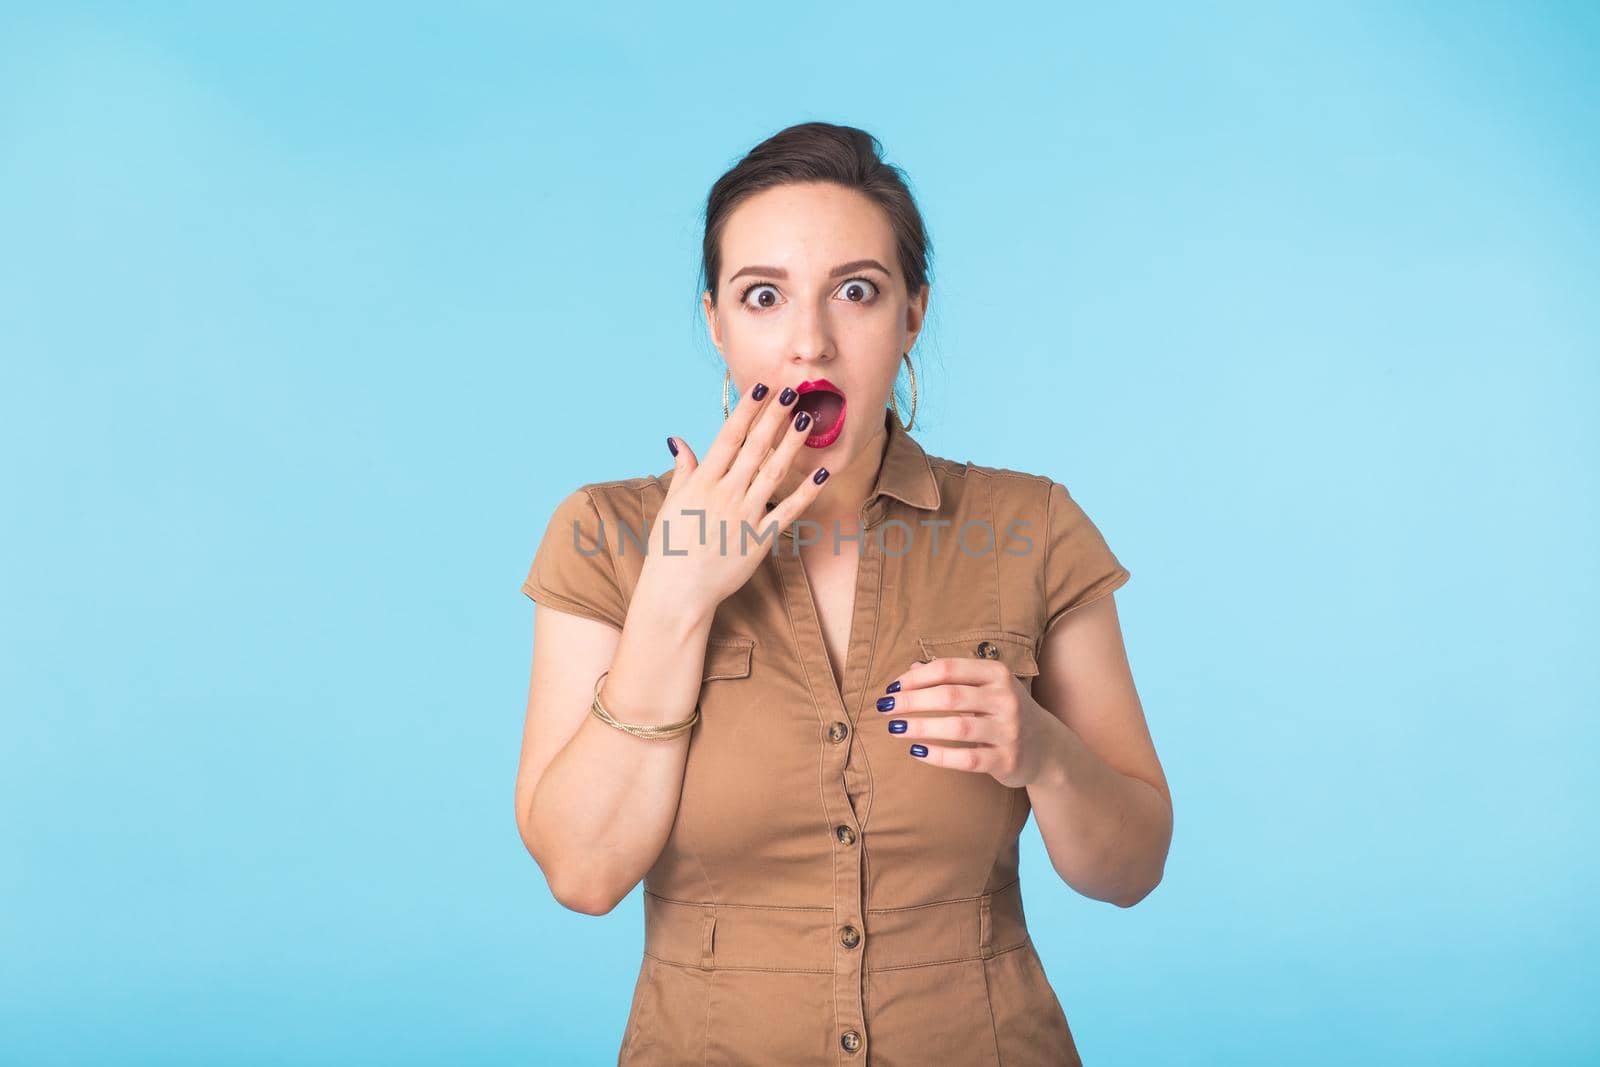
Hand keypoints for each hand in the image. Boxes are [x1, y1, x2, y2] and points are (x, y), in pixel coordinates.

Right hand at [642, 380, 829, 617]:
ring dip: (792, 444)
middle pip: (754, 448)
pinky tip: (820, 474)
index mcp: (701, 482)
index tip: (762, 387)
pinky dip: (805, 493)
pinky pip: (787, 512)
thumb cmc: (670, 548)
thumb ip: (683, 470)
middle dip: (775, 417)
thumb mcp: (671, 504)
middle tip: (794, 391)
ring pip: (773, 473)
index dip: (747, 410)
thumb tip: (679, 439)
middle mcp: (724, 495)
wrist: (677, 591)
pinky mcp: (760, 540)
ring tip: (808, 420)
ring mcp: (744, 517)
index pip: (728, 437)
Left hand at [877, 658, 1053, 787]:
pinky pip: (967, 759)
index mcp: (997, 674)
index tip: (891, 688)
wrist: (1046, 747)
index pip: (949, 669)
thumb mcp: (983, 688)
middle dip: (911, 701)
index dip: (916, 678)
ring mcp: (1009, 730)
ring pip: (957, 727)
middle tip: (884, 707)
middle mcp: (1006, 699)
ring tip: (895, 729)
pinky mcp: (1007, 760)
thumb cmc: (1003, 711)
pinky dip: (939, 755)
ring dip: (920, 726)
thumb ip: (950, 678)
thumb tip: (908, 670)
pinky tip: (917, 752)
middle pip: (949, 695)